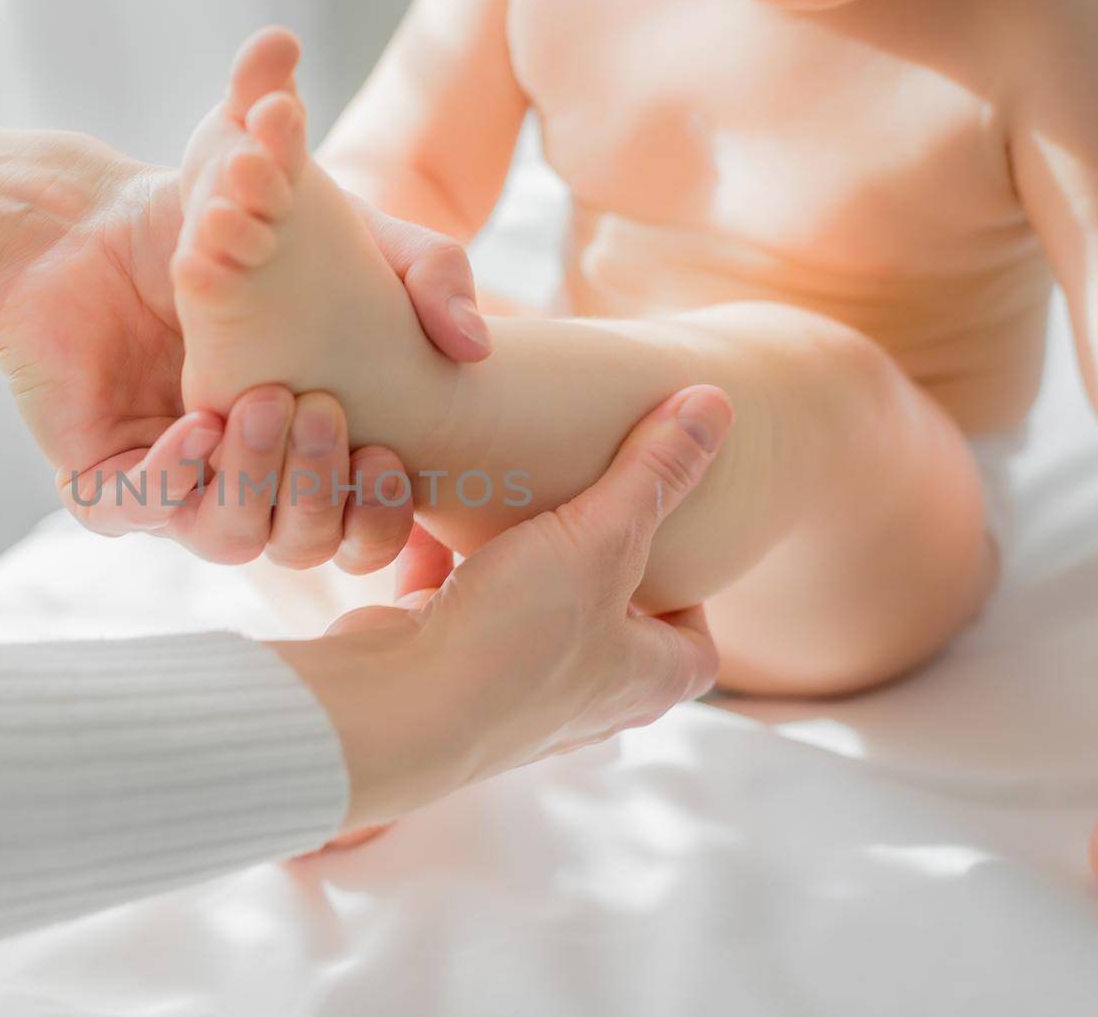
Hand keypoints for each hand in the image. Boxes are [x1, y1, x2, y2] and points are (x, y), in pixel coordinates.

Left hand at [0, 152, 490, 570]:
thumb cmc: (226, 229)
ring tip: (266, 406)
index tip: (389, 460)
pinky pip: (139, 511)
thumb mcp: (349, 234)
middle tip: (325, 415)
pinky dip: (174, 479)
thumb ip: (429, 272)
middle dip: (320, 494)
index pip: (359, 531)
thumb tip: (477, 346)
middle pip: (301, 545)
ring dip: (256, 484)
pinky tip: (198, 425)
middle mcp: (245, 482)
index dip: (381, 519)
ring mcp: (176, 486)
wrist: (102, 217)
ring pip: (227, 539)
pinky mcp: (104, 476)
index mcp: (308, 454)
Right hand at [277, 386, 732, 831]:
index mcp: (645, 681)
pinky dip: (438, 562)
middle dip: (592, 563)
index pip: (695, 644)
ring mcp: (505, 690)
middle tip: (585, 503)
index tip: (665, 534)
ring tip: (507, 498)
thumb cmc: (515, 641)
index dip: (689, 592)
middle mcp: (582, 699)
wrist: (394, 707)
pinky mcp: (439, 670)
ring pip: (522, 611)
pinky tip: (429, 513)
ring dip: (513, 560)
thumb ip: (653, 472)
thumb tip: (715, 403)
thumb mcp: (601, 540)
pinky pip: (448, 604)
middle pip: (606, 620)